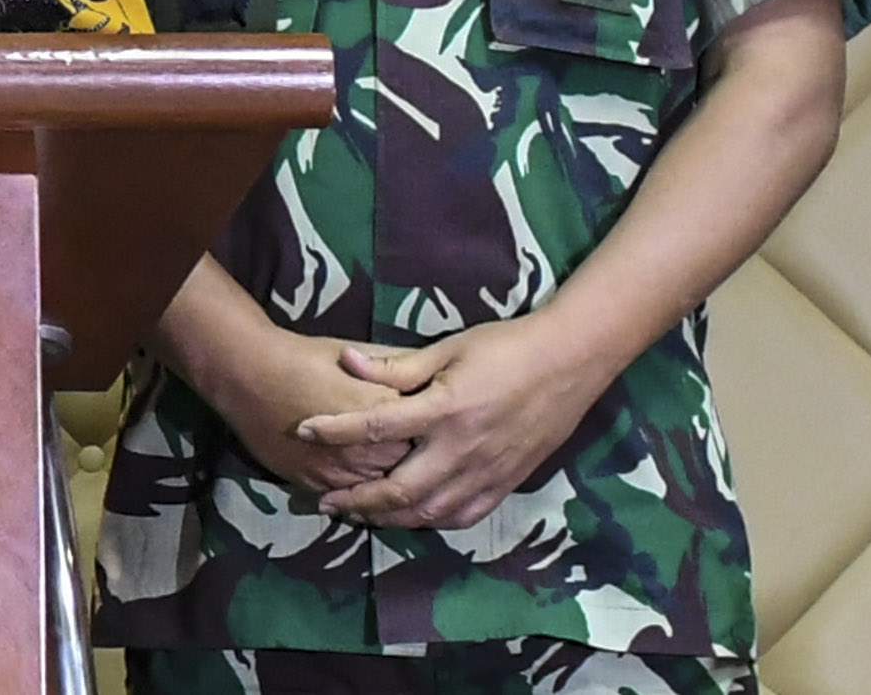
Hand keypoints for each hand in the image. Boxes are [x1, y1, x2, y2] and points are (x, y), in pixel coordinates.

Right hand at [190, 322, 416, 497]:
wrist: (247, 372)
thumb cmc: (305, 358)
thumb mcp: (358, 353)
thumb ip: (398, 367)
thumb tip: (431, 375)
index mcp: (384, 416)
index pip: (429, 441)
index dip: (438, 443)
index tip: (443, 441)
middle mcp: (365, 451)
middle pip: (410, 475)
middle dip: (421, 475)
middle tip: (433, 473)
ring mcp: (339, 473)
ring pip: (380, 498)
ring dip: (395, 498)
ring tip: (411, 494)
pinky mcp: (315, 484)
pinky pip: (349, 504)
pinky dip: (364, 505)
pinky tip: (374, 503)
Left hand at [301, 314, 617, 529]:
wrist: (568, 364)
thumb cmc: (503, 348)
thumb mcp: (446, 349)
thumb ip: (396, 365)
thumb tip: (345, 361)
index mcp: (445, 410)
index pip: (376, 426)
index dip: (335, 430)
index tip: (302, 430)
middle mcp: (463, 449)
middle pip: (399, 489)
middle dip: (356, 500)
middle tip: (324, 502)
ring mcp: (487, 472)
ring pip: (429, 512)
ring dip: (388, 518)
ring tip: (357, 514)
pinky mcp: (505, 484)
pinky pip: (462, 516)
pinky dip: (430, 522)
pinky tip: (409, 519)